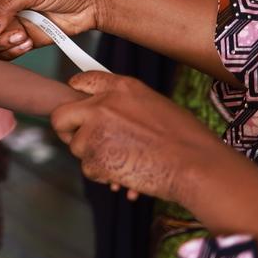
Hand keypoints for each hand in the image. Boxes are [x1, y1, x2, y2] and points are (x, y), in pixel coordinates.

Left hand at [50, 72, 219, 205]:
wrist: (197, 165)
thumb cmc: (186, 139)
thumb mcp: (155, 104)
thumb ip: (124, 103)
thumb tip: (105, 111)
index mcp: (121, 88)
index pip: (82, 82)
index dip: (74, 93)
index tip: (75, 104)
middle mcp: (102, 105)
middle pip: (61, 116)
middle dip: (67, 130)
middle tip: (78, 140)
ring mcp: (96, 131)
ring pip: (77, 147)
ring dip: (95, 157)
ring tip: (124, 161)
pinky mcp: (96, 158)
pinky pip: (89, 169)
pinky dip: (105, 175)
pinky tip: (128, 174)